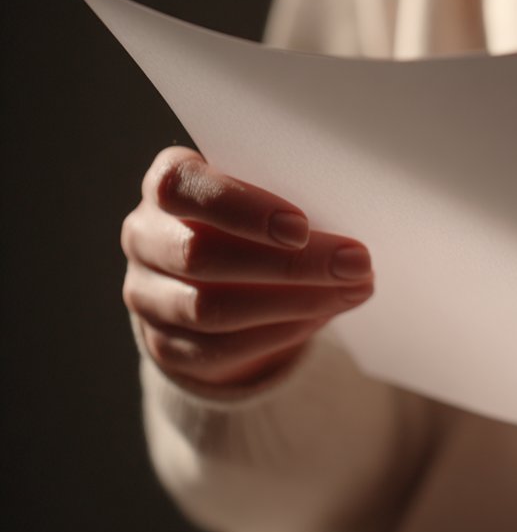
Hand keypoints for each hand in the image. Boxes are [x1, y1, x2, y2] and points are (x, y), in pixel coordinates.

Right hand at [122, 147, 373, 385]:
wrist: (219, 282)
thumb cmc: (256, 223)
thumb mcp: (268, 200)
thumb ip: (292, 205)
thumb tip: (351, 234)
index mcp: (168, 184)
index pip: (181, 188)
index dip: (239, 208)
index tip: (301, 226)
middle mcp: (145, 237)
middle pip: (202, 255)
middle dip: (289, 264)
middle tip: (356, 262)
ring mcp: (147, 294)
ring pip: (211, 308)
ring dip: (295, 301)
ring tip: (353, 290)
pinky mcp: (165, 344)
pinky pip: (221, 346)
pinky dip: (281, 331)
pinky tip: (323, 314)